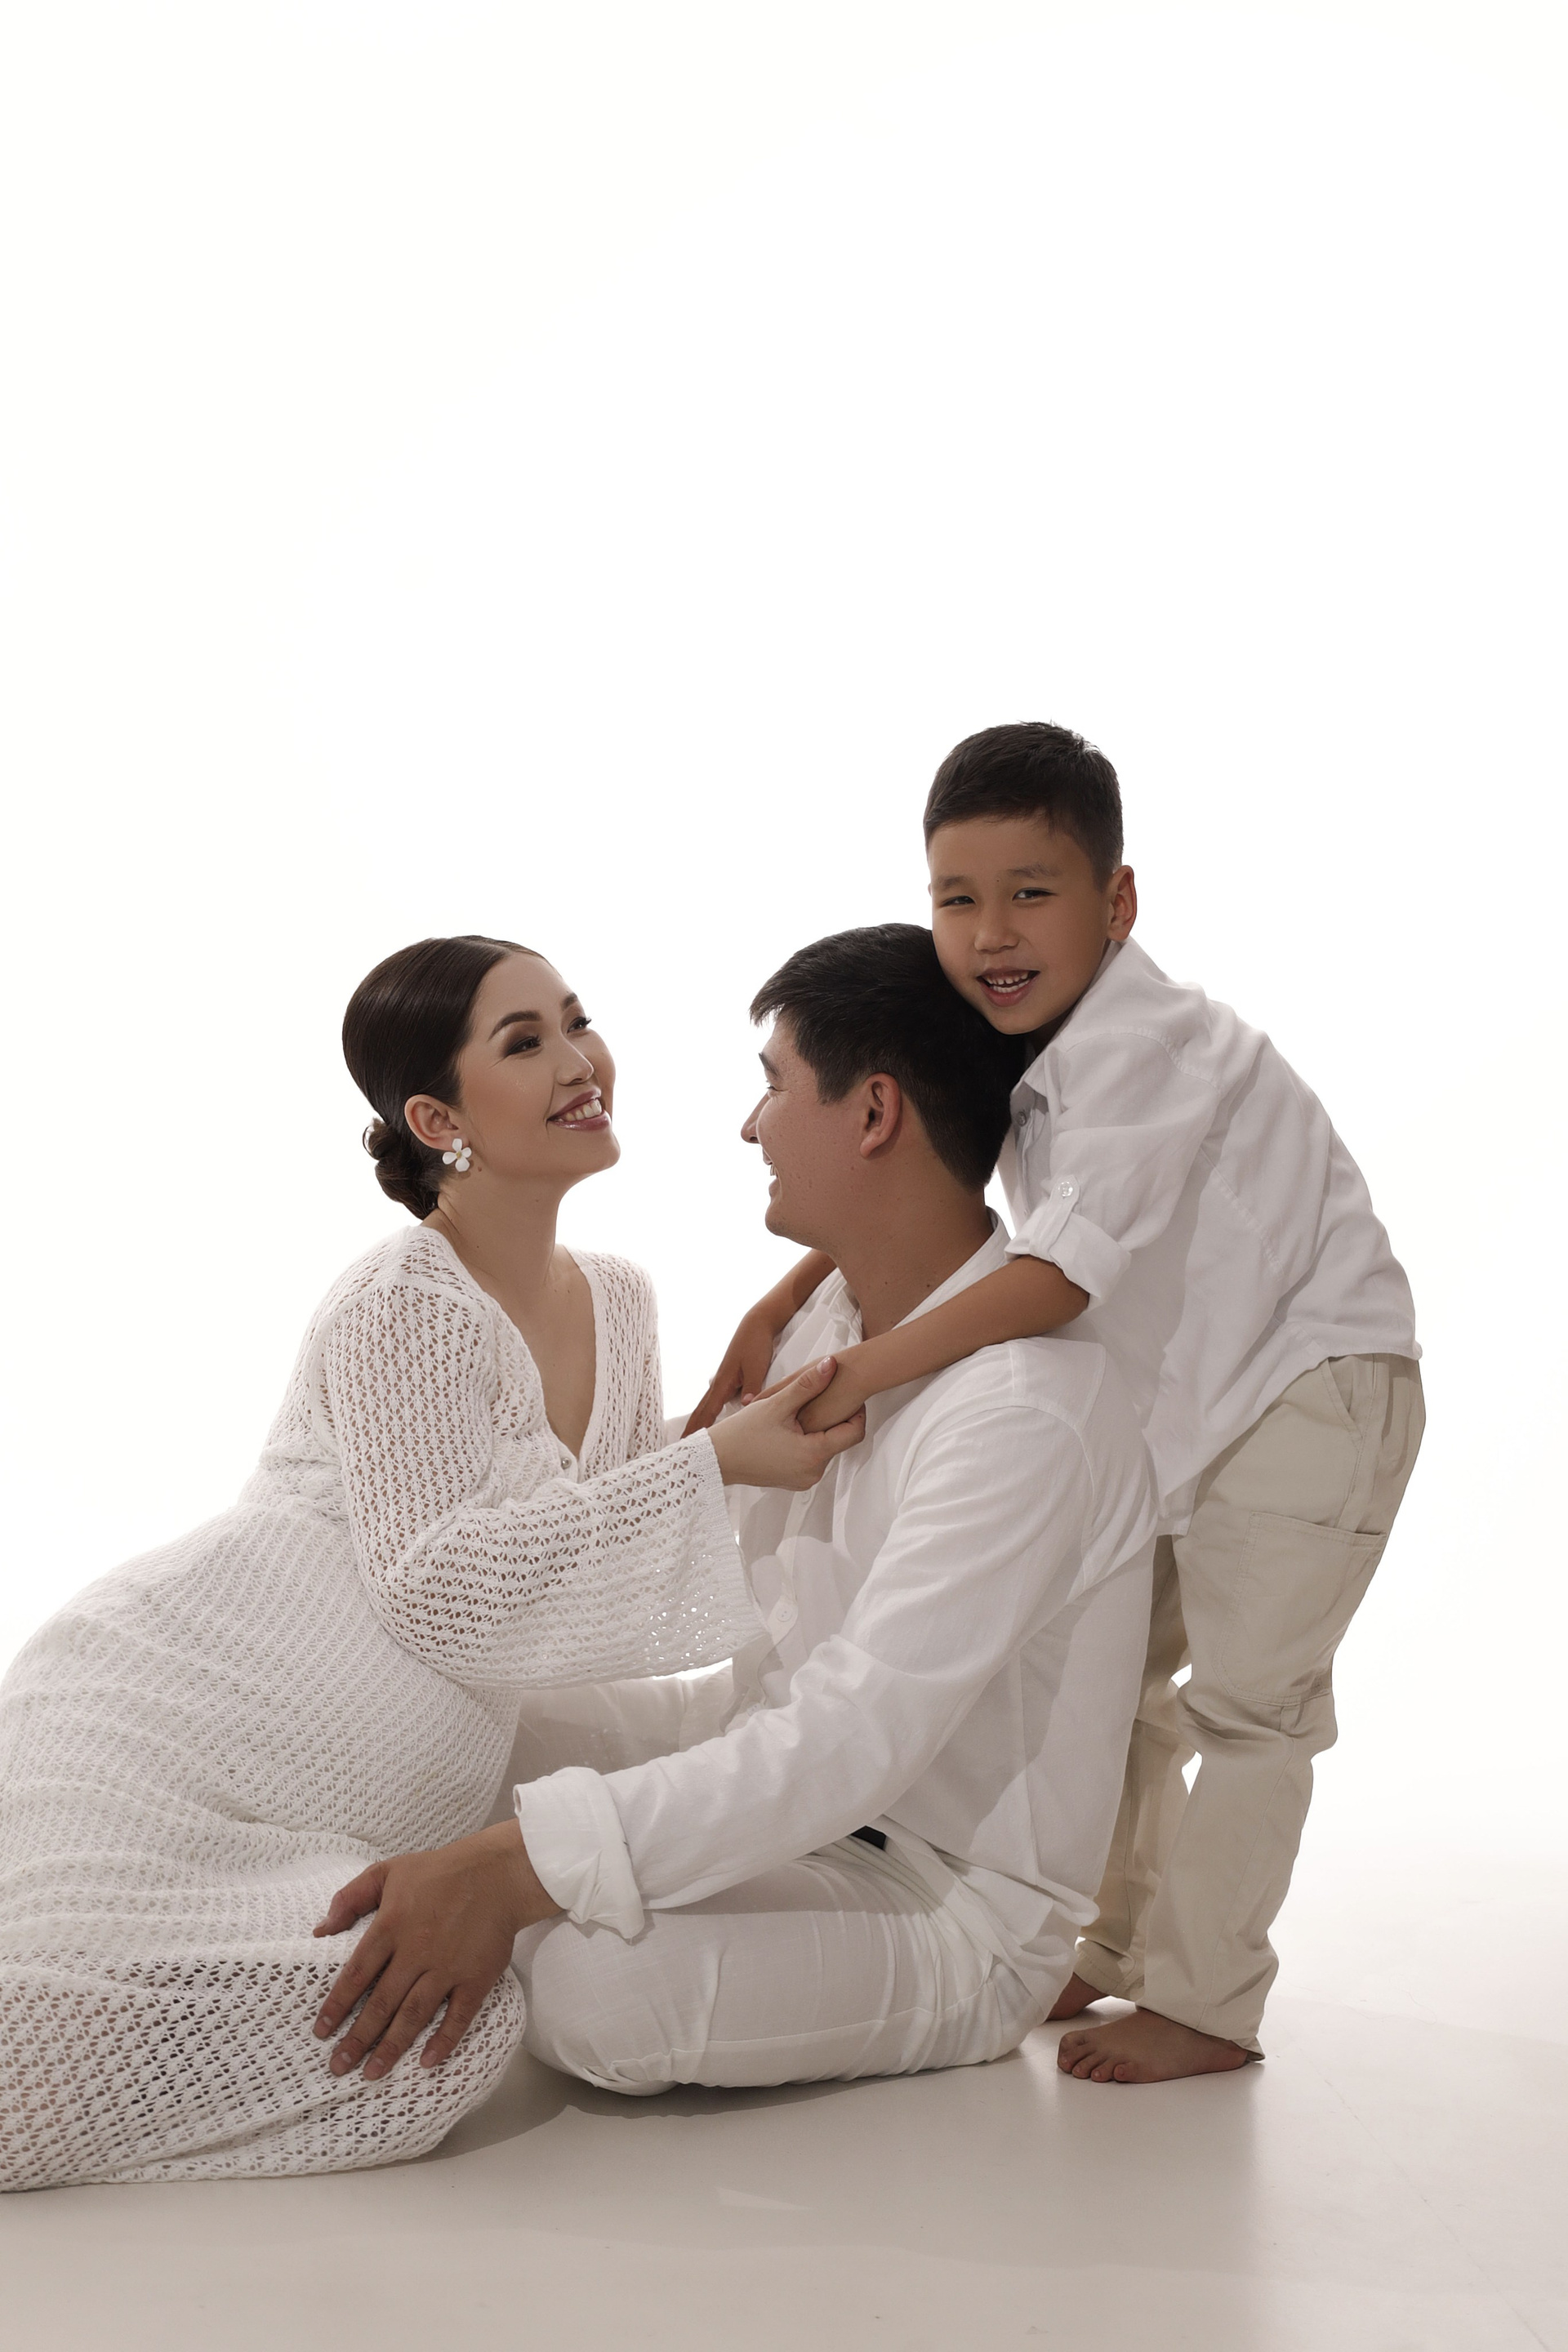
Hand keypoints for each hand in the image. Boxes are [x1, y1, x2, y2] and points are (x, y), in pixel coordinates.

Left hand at [311, 1820, 559, 2079]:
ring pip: (414, 2015)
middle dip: (357, 2039)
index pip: (356, 1974)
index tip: (321, 2032)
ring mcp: (447, 1967)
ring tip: (372, 2073)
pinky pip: (458, 2016)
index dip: (337, 2006)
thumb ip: (350, 1898)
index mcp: (391, 1925)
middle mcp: (416, 1951)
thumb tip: (320, 1929)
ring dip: (391, 2047)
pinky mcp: (476, 1977)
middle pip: (381, 2003)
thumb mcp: (387, 1871)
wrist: (497, 1873)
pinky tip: (427, 2061)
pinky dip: (444, 2040)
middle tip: (339, 2066)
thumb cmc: (440, 1871)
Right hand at [683, 1302, 780, 1434]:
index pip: (708, 1412)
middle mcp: (719, 1383)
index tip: (687, 1443)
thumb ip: (753, 1387)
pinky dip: (708, 1411)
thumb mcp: (757, 1367)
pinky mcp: (729, 1378)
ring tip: (689, 1434)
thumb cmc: (757, 1345)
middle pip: (701, 1410)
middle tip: (679, 1446)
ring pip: (706, 1405)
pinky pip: (714, 1400)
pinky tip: (707, 1415)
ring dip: (697, 1420)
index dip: (699, 1428)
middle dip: (690, 1428)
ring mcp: (722, 1380)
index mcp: (723, 1383)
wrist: (757, 1324)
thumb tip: (745, 1407)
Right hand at [705, 1357, 865, 1489]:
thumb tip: (832, 1364)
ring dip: (820, 1430)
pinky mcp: (794, 1480)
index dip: (857, 1411)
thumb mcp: (776, 1404)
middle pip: (840, 1440)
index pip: (855, 1432)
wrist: (716, 1459)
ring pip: (825, 1448)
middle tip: (823, 1397)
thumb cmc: (742, 1432)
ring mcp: (804, 1479)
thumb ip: (807, 1384)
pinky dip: (808, 1442)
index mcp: (813, 1455)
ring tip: (804, 1410)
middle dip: (836, 1418)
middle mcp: (813, 1472)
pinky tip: (792, 1427)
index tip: (848, 1394)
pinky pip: (811, 1458)